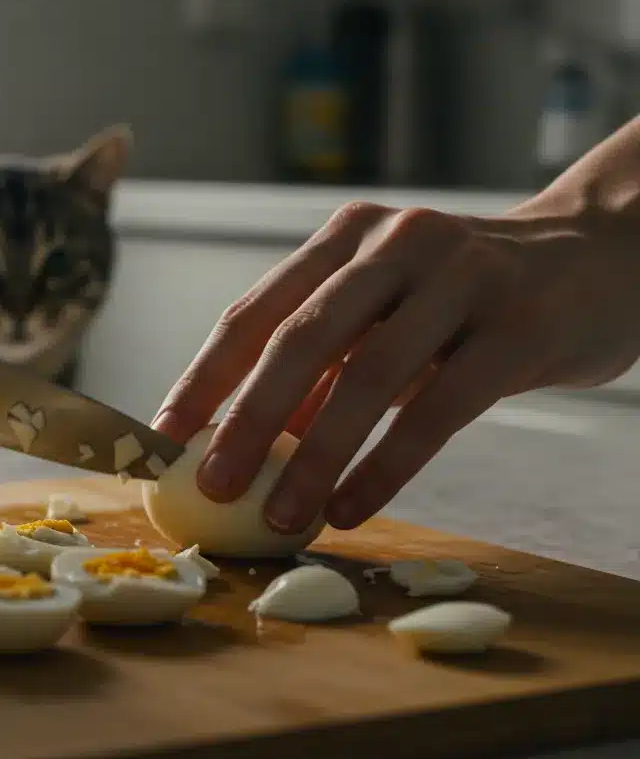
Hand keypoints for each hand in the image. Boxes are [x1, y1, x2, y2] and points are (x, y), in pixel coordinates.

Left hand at [152, 199, 639, 532]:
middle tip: (211, 486)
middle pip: (301, 340)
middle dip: (246, 420)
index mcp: (347, 241)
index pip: (256, 312)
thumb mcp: (388, 313)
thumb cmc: (468, 299)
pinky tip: (353, 507)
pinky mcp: (518, 328)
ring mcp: (461, 278)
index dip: (205, 378)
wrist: (600, 258)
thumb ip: (326, 365)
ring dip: (316, 457)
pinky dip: (387, 465)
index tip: (162, 438)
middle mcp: (395, 246)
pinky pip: (439, 409)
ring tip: (281, 517)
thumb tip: (249, 443)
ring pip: (368, 376)